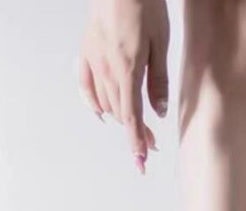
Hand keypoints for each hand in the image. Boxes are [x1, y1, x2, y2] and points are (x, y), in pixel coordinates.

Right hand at [79, 0, 169, 173]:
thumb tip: (158, 111)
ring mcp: (93, 62)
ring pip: (106, 103)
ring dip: (121, 120)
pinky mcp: (86, 53)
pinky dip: (93, 103)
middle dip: (136, 132)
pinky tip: (101, 114)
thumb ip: (158, 80)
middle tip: (151, 143)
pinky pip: (86, 86)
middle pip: (121, 114)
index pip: (132, 117)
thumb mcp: (160, 43)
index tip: (141, 160)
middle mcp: (107, 71)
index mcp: (127, 71)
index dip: (136, 141)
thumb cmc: (143, 6)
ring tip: (136, 129)